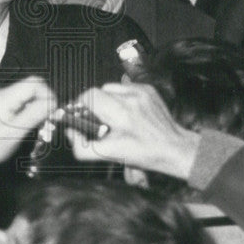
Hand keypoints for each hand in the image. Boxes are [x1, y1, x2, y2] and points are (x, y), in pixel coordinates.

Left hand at [0, 76, 55, 193]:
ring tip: (41, 126)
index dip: (48, 96)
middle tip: (49, 120)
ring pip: (29, 95)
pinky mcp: (3, 109)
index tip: (54, 114)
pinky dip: (31, 112)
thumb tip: (53, 102)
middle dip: (45, 100)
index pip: (35, 83)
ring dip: (39, 107)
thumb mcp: (14, 133)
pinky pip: (23, 104)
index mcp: (6, 97)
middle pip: (33, 86)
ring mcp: (2, 101)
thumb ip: (33, 115)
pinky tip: (30, 127)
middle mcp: (4, 94)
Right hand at [66, 83, 199, 179]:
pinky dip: (121, 98)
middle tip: (98, 119)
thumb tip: (70, 132)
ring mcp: (141, 91)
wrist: (174, 147)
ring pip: (111, 87)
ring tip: (115, 116)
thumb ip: (82, 147)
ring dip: (107, 100)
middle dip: (93, 104)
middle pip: (98, 91)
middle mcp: (131, 98)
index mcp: (120, 113)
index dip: (80, 104)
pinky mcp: (148, 89)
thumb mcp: (109, 155)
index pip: (89, 95)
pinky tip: (128, 112)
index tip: (81, 115)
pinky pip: (125, 87)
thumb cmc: (144, 153)